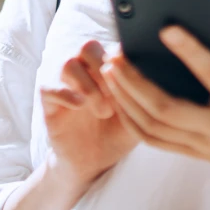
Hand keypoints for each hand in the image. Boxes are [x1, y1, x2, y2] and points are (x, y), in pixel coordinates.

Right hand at [40, 40, 139, 190]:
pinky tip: (81, 108)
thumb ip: (146, 92)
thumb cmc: (117, 134)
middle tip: (116, 96)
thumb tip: (161, 75)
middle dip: (105, 70)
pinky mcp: (48, 100)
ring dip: (89, 87)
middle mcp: (83, 68)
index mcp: (105, 66)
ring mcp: (63, 82)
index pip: (111, 46)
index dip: (122, 60)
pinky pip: (50, 86)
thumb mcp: (138, 113)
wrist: (92, 163)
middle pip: (87, 46)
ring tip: (103, 111)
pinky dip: (67, 95)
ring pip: (68, 63)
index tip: (134, 80)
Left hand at [100, 26, 209, 204]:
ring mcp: (202, 145)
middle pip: (166, 108)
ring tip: (109, 71)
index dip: (189, 51)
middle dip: (135, 81)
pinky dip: (131, 120)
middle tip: (115, 54)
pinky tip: (118, 98)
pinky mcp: (193, 154)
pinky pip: (153, 141)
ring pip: (153, 127)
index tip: (166, 27)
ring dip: (125, 98)